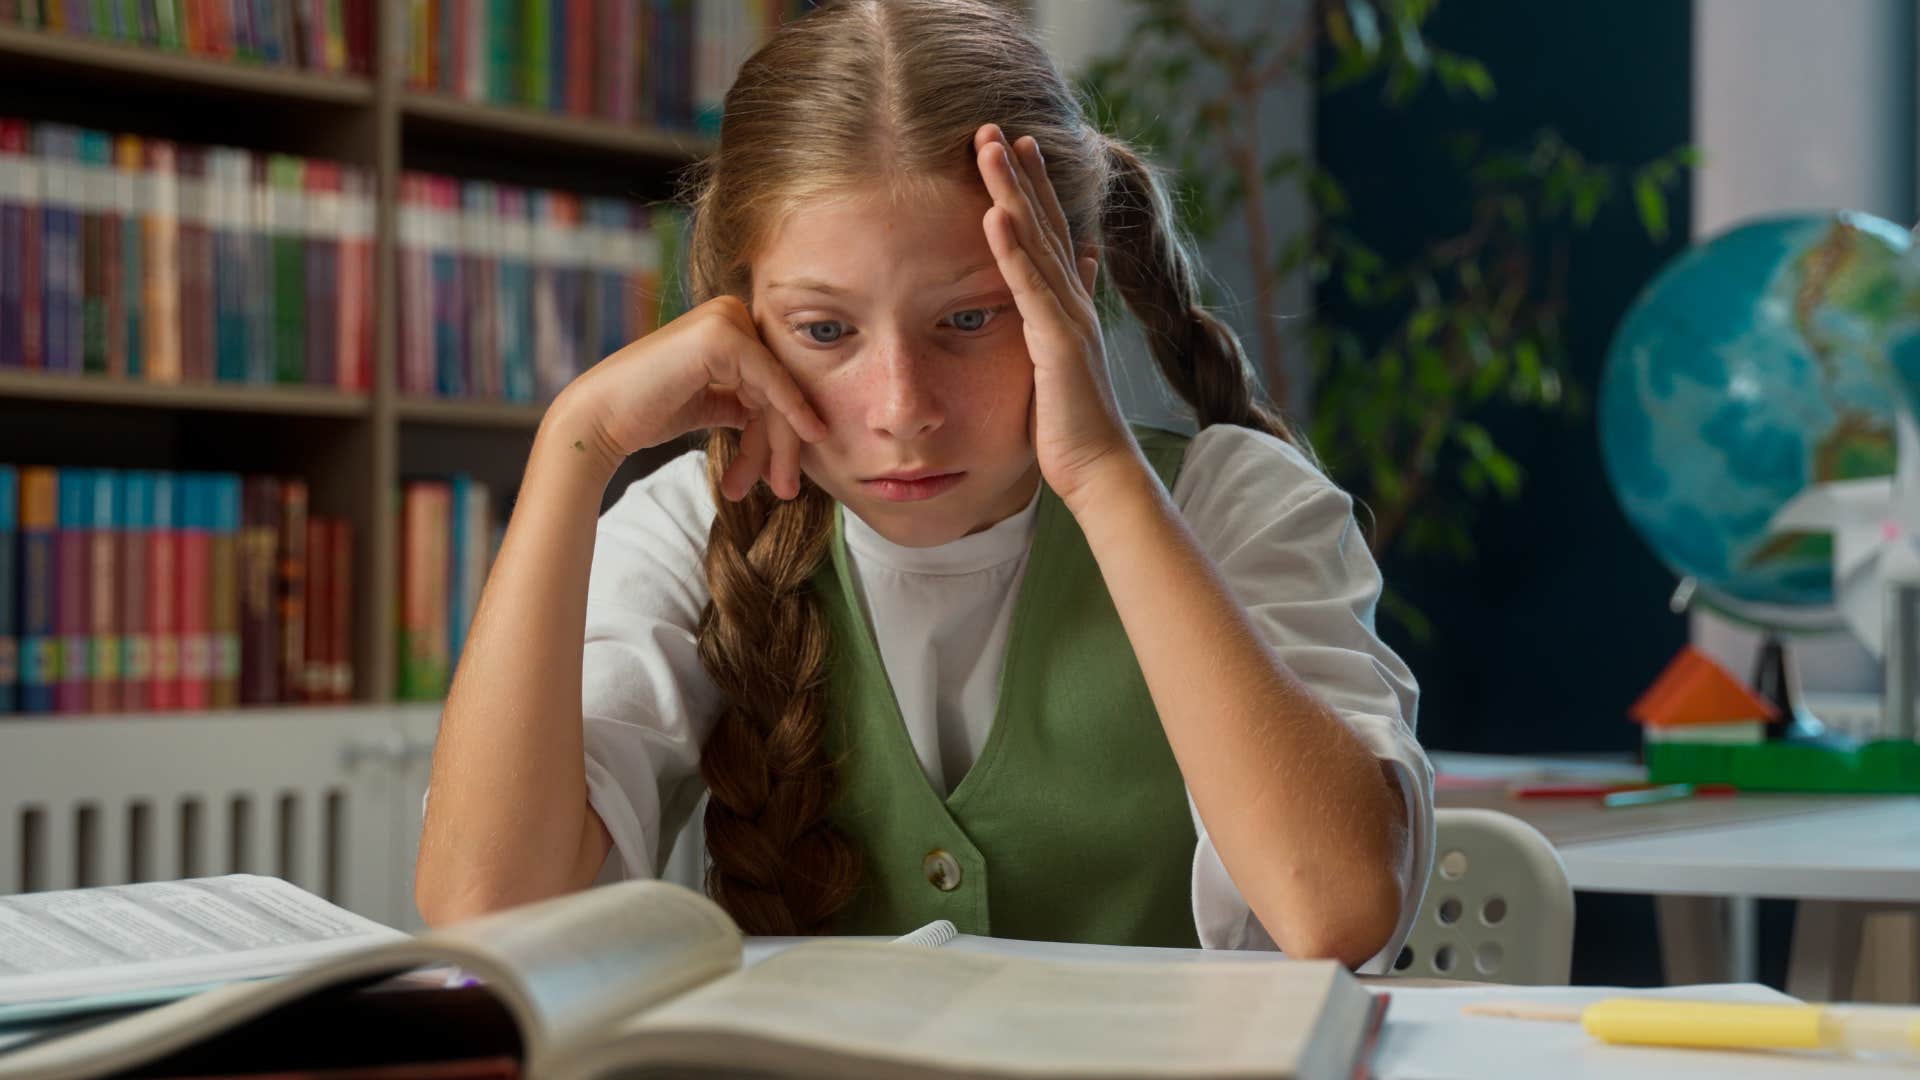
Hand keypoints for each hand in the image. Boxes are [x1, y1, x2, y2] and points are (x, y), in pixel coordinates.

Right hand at [550, 295, 826, 500]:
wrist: (599, 420)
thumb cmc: (646, 414)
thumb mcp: (709, 404)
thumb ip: (743, 400)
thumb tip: (785, 416)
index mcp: (725, 324)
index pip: (770, 379)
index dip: (779, 430)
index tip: (783, 476)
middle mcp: (728, 311)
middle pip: (777, 384)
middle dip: (783, 442)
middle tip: (787, 490)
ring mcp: (725, 318)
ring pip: (777, 389)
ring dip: (779, 445)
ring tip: (778, 489)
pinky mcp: (722, 334)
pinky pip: (771, 381)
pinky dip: (790, 415)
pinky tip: (801, 446)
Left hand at [973, 123, 1137, 509]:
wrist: (1100, 469)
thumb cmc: (1074, 425)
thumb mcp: (1064, 359)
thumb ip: (1067, 311)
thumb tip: (1087, 263)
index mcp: (1070, 306)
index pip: (1051, 235)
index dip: (1033, 189)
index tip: (1015, 146)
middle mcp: (1074, 303)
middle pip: (1044, 224)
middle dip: (1020, 173)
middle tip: (997, 126)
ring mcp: (1068, 319)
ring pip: (1037, 242)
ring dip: (1013, 192)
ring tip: (991, 147)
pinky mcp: (1059, 343)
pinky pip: (1030, 287)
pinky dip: (1013, 249)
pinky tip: (995, 213)